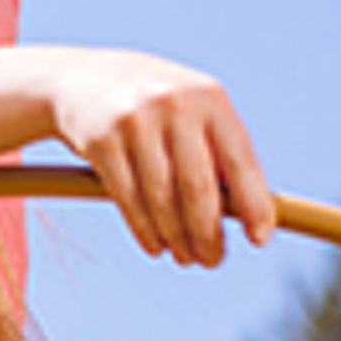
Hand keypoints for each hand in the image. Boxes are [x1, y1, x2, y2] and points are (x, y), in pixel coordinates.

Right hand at [50, 51, 276, 265]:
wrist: (81, 79)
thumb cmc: (155, 107)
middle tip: (212, 260)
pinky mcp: (101, 140)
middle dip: (208, 234)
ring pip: (162, 199)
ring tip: (185, 256)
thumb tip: (251, 215)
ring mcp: (135, 120)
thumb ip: (219, 152)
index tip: (259, 238)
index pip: (240, 160)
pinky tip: (156, 245)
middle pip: (198, 188)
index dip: (253, 204)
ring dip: (176, 238)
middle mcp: (174, 104)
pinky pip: (128, 199)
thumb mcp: (191, 111)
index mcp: (209, 97)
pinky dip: (144, 230)